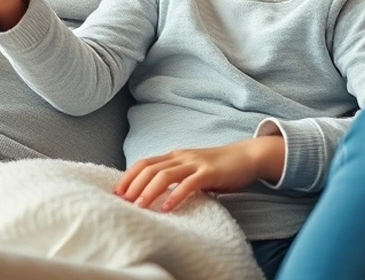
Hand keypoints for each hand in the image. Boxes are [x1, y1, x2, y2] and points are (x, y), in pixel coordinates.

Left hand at [114, 136, 284, 211]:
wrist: (247, 156)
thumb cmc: (219, 167)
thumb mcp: (192, 169)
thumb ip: (176, 177)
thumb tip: (154, 193)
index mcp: (175, 156)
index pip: (145, 162)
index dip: (129, 176)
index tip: (116, 192)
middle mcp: (182, 156)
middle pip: (151, 167)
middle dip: (134, 184)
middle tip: (122, 201)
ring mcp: (195, 163)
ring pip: (166, 174)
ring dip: (149, 191)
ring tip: (139, 207)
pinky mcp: (210, 172)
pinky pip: (189, 184)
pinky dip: (176, 196)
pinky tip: (167, 208)